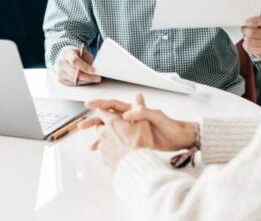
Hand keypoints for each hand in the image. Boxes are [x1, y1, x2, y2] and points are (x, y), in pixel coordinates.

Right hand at [56, 46, 99, 85]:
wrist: (66, 58)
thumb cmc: (76, 56)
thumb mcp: (83, 53)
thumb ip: (87, 58)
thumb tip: (92, 68)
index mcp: (67, 54)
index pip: (75, 61)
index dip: (85, 67)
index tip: (94, 71)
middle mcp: (61, 63)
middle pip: (74, 73)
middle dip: (87, 77)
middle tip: (97, 78)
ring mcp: (60, 72)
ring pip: (74, 80)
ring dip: (86, 80)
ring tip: (94, 79)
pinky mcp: (61, 80)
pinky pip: (73, 84)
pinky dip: (82, 82)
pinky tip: (87, 79)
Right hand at [81, 94, 195, 151]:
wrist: (179, 139)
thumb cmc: (170, 127)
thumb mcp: (157, 117)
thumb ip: (142, 112)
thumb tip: (126, 114)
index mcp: (134, 111)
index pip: (113, 105)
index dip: (100, 104)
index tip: (88, 105)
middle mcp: (130, 119)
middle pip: (107, 119)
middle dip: (93, 122)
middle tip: (81, 126)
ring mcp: (131, 131)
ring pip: (110, 133)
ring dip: (99, 138)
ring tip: (90, 146)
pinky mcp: (134, 141)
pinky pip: (117, 144)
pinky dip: (109, 148)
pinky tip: (105, 155)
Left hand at [86, 107, 153, 167]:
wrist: (138, 165)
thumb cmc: (140, 144)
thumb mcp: (143, 123)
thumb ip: (139, 108)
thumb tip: (139, 97)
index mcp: (112, 122)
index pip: (100, 111)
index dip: (104, 111)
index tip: (105, 112)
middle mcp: (103, 133)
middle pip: (99, 125)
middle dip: (105, 125)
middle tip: (116, 128)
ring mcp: (103, 146)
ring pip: (101, 138)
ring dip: (107, 138)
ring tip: (120, 141)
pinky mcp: (104, 157)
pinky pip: (105, 151)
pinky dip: (110, 149)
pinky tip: (120, 151)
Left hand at [242, 16, 260, 56]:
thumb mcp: (259, 19)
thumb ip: (252, 20)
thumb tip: (243, 24)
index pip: (257, 22)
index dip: (249, 22)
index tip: (246, 22)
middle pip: (251, 32)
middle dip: (245, 31)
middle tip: (244, 30)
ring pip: (249, 41)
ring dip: (245, 38)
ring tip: (246, 36)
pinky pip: (250, 48)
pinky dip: (246, 45)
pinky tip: (248, 43)